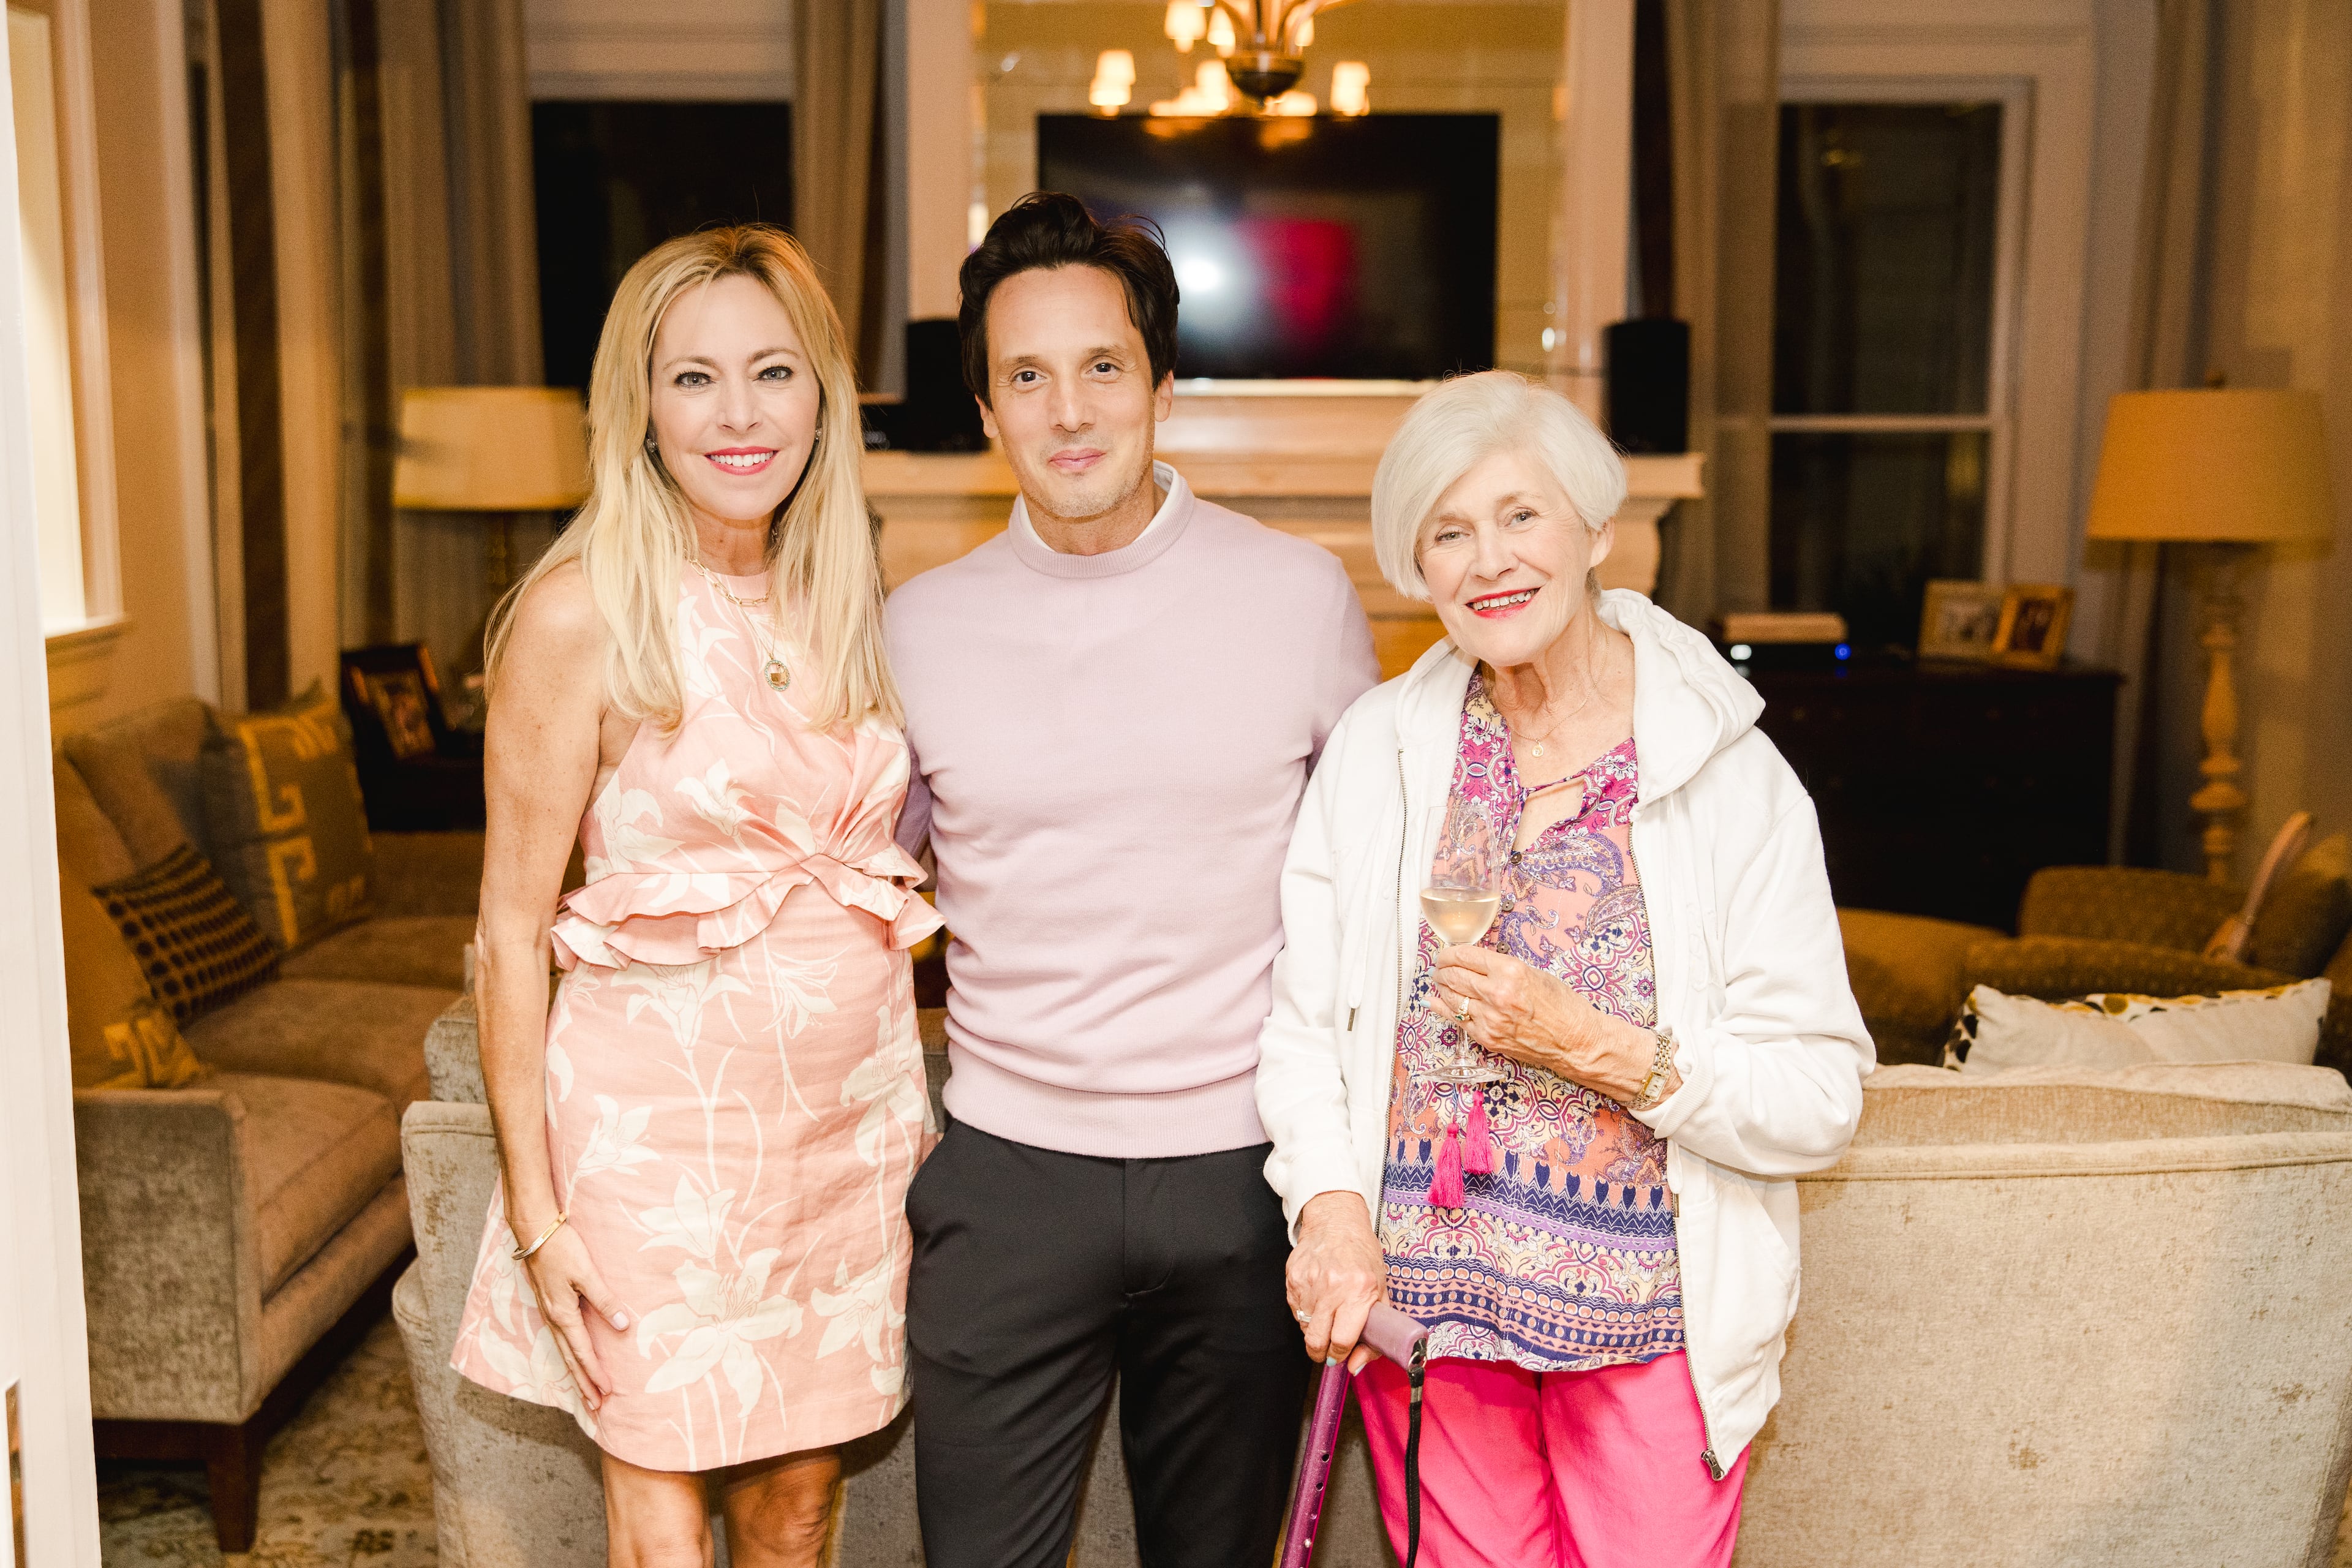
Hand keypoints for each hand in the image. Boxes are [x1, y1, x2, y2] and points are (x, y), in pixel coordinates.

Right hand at [515, 1216, 628, 1411]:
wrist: (534, 1231)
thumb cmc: (561, 1249)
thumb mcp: (586, 1273)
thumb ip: (605, 1299)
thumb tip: (623, 1326)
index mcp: (562, 1314)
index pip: (582, 1352)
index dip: (595, 1373)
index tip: (607, 1393)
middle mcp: (553, 1319)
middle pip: (570, 1359)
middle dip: (583, 1384)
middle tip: (595, 1406)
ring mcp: (548, 1313)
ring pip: (563, 1351)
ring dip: (575, 1372)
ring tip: (585, 1392)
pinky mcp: (548, 1305)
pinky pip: (559, 1338)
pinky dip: (568, 1355)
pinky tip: (572, 1358)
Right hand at [1285, 1192, 1387, 1373]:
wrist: (1336, 1223)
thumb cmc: (1363, 1257)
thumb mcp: (1380, 1291)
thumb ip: (1374, 1333)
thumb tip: (1355, 1366)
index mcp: (1360, 1290)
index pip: (1342, 1340)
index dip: (1340, 1355)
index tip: (1341, 1356)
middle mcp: (1333, 1286)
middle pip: (1316, 1340)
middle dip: (1321, 1352)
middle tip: (1328, 1348)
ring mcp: (1309, 1282)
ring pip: (1303, 1328)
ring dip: (1314, 1330)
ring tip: (1326, 1315)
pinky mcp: (1292, 1278)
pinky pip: (1295, 1310)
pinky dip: (1305, 1313)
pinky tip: (1316, 1298)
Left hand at [1431, 945, 1671, 1104]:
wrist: (1576, 1042)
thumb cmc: (1563, 1005)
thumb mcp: (1534, 973)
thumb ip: (1503, 968)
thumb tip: (1474, 963)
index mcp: (1510, 971)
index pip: (1465, 956)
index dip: (1449, 953)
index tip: (1446, 953)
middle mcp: (1496, 993)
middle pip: (1453, 975)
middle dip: (1442, 969)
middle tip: (1440, 967)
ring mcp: (1489, 1018)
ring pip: (1451, 998)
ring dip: (1442, 987)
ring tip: (1441, 982)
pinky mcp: (1487, 1038)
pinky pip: (1456, 1020)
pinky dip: (1443, 1008)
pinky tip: (1436, 1001)